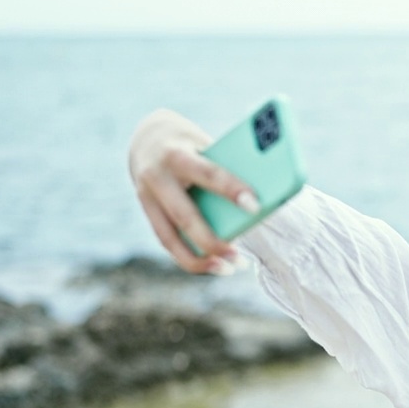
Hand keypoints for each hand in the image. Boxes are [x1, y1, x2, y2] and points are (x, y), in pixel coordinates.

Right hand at [127, 109, 260, 273]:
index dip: (231, 190)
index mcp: (176, 154)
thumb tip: (262, 195)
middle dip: (212, 241)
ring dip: (199, 260)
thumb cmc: (189, 143)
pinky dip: (188, 257)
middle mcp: (156, 177)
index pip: (208, 173)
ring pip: (170, 237)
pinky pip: (166, 241)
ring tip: (228, 269)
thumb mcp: (204, 144)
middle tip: (239, 259)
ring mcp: (146, 197)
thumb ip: (224, 167)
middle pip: (185, 216)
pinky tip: (212, 265)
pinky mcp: (147, 212)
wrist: (146, 138)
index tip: (255, 207)